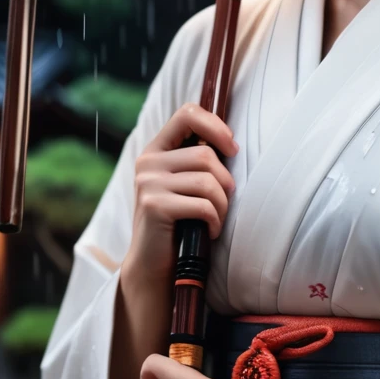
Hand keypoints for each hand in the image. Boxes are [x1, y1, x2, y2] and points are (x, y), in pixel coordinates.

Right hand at [124, 104, 238, 286]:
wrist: (154, 264)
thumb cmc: (180, 222)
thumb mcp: (184, 184)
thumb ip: (197, 160)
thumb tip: (231, 142)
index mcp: (156, 150)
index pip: (187, 114)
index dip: (215, 126)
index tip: (232, 149)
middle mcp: (148, 162)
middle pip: (205, 155)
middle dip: (225, 182)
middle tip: (223, 203)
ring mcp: (148, 184)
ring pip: (207, 181)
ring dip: (222, 205)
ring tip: (216, 219)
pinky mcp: (154, 206)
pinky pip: (203, 205)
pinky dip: (215, 220)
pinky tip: (210, 231)